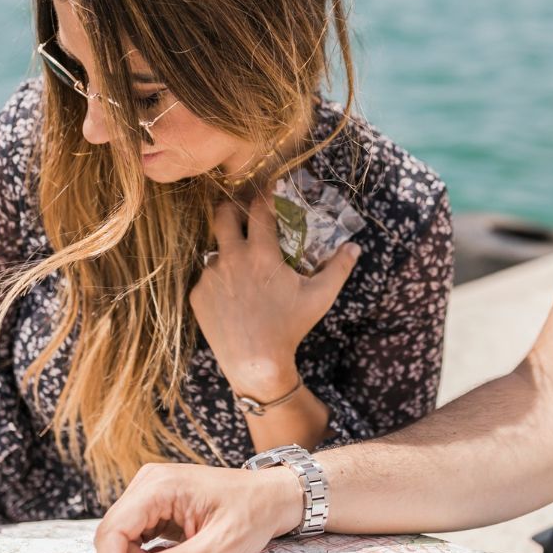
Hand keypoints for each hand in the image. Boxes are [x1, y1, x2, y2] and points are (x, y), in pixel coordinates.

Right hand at [94, 462, 302, 552]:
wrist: (274, 497)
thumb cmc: (253, 515)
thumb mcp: (218, 548)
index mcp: (159, 486)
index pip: (113, 531)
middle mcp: (148, 483)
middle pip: (112, 534)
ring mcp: (151, 492)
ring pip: (121, 537)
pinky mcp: (157, 505)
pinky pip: (136, 536)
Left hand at [191, 193, 360, 398]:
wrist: (255, 363)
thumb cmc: (290, 328)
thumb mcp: (319, 297)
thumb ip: (338, 268)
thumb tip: (355, 248)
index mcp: (261, 253)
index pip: (259, 209)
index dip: (264, 194)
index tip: (268, 188)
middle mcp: (231, 258)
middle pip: (222, 215)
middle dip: (232, 208)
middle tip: (241, 213)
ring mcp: (210, 276)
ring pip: (215, 249)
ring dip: (228, 250)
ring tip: (242, 266)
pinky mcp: (197, 295)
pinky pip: (207, 277)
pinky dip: (220, 280)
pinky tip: (233, 296)